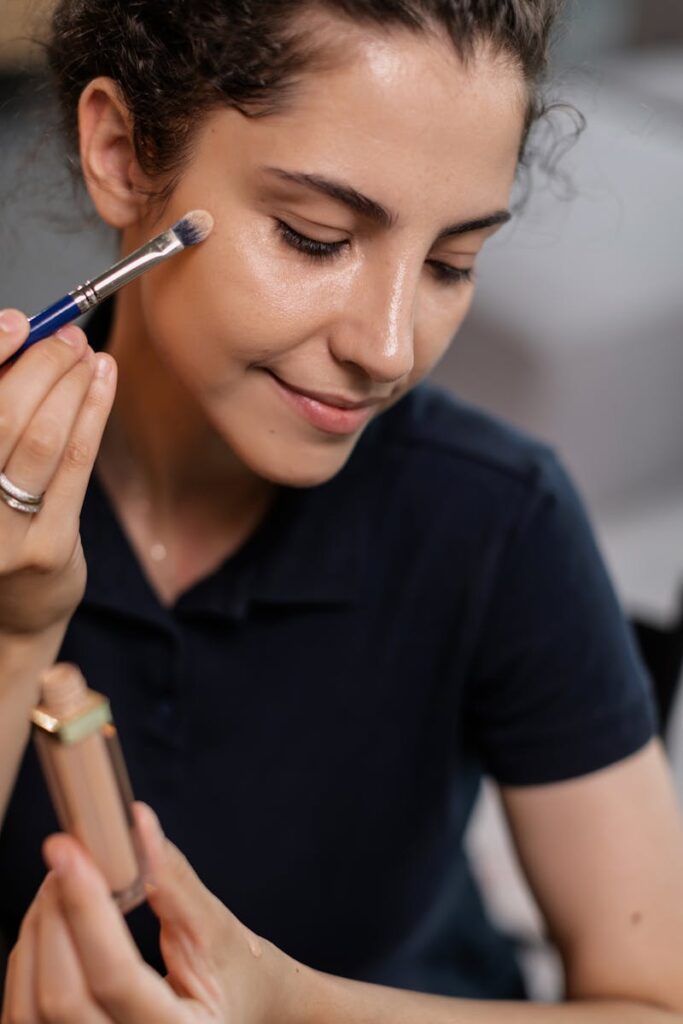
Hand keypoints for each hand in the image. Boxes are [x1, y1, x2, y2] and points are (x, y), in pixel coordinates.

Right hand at [0, 311, 115, 636]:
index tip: (17, 322)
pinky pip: (75, 465)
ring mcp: (2, 534)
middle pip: (2, 415)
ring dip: (71, 385)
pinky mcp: (47, 547)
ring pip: (42, 438)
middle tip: (65, 336)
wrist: (11, 617)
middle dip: (40, 365)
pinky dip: (92, 413)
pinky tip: (104, 382)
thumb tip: (20, 340)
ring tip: (87, 354)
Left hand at [1, 804, 299, 1023]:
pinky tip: (55, 921)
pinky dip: (32, 958)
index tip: (69, 852)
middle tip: (68, 858)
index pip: (116, 976)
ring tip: (63, 883)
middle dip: (54, 916)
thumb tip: (135, 825)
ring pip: (30, 1010)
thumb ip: (171, 880)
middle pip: (61, 998)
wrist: (243, 1008)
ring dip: (37, 933)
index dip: (86, 909)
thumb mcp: (216, 929)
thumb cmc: (237, 975)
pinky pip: (25, 1013)